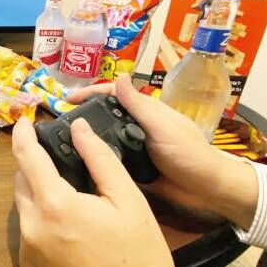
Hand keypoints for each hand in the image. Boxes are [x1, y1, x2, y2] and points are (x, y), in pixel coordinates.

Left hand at [13, 117, 203, 266]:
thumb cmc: (140, 262)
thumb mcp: (128, 202)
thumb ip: (100, 159)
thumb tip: (79, 128)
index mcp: (55, 206)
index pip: (27, 157)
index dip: (23, 134)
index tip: (23, 121)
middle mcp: (32, 228)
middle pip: (21, 182)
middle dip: (33, 165)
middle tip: (57, 160)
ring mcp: (26, 253)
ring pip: (23, 209)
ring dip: (38, 195)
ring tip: (69, 196)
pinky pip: (27, 234)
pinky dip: (40, 222)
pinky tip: (67, 230)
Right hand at [67, 75, 257, 229]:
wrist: (207, 190)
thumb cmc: (188, 154)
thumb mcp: (162, 127)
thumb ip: (139, 105)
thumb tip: (119, 76)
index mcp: (146, 111)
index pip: (112, 94)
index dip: (89, 93)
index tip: (66, 99)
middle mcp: (138, 125)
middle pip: (105, 113)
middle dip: (83, 114)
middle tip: (59, 124)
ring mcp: (136, 146)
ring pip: (106, 136)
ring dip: (87, 137)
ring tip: (63, 144)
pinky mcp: (134, 166)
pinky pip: (111, 157)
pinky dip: (96, 156)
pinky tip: (80, 163)